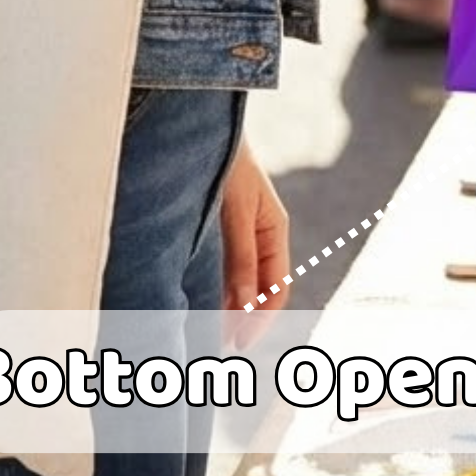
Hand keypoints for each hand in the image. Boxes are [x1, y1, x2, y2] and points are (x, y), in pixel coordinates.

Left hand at [219, 136, 289, 342]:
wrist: (204, 126)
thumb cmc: (226, 162)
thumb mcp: (236, 211)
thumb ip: (242, 257)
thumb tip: (245, 306)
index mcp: (275, 230)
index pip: (277, 289)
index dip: (259, 321)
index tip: (236, 346)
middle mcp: (262, 236)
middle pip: (260, 291)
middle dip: (243, 322)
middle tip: (217, 350)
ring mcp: (243, 234)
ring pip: (241, 284)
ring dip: (227, 310)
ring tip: (204, 334)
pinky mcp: (223, 231)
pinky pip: (226, 271)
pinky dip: (217, 292)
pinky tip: (197, 303)